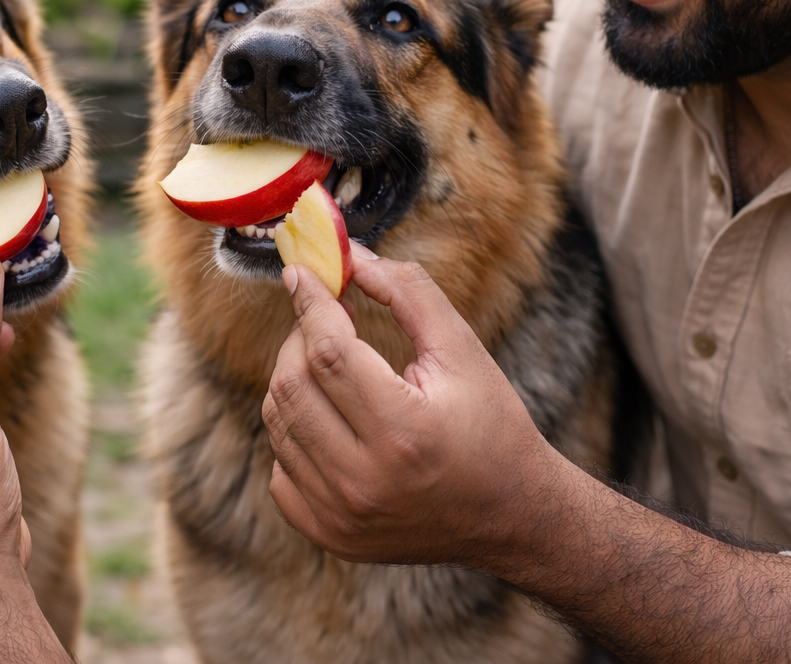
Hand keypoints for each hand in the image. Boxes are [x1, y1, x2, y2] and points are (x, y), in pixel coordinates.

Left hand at [261, 244, 555, 567]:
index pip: (329, 351)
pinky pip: (279, 467)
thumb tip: (350, 256)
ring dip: (294, 380)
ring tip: (330, 365)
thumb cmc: (492, 426)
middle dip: (300, 337)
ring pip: (278, 422)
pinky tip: (330, 419)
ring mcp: (340, 515)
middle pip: (292, 384)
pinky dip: (295, 432)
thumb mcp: (462, 350)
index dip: (310, 302)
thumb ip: (408, 293)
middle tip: (325, 320)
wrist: (512, 515)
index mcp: (404, 431)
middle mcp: (364, 480)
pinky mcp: (328, 534)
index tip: (301, 272)